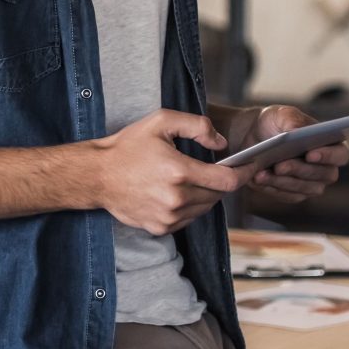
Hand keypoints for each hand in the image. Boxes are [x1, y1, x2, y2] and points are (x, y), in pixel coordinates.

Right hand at [94, 109, 243, 236]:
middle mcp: (176, 198)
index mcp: (179, 171)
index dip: (244, 173)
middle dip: (222, 181)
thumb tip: (221, 144)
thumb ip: (197, 126)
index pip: (227, 180)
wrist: (97, 176)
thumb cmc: (128, 146)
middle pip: (218, 195)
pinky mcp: (160, 227)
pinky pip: (188, 219)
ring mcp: (168, 216)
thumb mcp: (161, 121)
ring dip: (206, 194)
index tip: (251, 167)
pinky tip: (177, 192)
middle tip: (215, 168)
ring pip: (205, 208)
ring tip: (191, 178)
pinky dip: (190, 207)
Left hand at [227, 105, 348, 203]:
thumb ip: (292, 119)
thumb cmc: (275, 122)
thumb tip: (297, 132)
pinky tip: (257, 179)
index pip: (340, 155)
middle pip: (322, 176)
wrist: (253, 136)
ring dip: (281, 181)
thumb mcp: (281, 114)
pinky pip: (285, 195)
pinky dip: (271, 187)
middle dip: (299, 170)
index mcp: (331, 145)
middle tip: (279, 166)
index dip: (328, 156)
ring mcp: (311, 184)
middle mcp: (326, 168)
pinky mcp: (293, 194)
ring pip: (302, 188)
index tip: (310, 154)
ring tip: (261, 173)